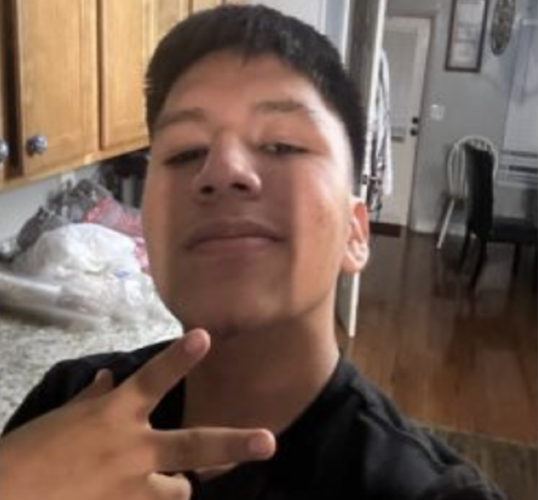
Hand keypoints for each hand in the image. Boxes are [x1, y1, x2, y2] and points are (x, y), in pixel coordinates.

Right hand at [0, 329, 275, 499]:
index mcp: (114, 415)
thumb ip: (93, 399)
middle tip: (267, 442)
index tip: (204, 336)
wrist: (5, 497)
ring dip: (175, 488)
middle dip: (234, 444)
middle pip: (194, 446)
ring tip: (164, 486)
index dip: (180, 357)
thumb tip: (108, 377)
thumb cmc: (26, 454)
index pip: (154, 379)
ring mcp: (131, 488)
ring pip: (179, 491)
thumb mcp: (61, 420)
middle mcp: (132, 449)